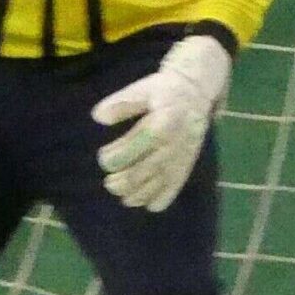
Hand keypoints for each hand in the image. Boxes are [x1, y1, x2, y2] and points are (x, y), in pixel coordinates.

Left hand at [94, 32, 230, 210]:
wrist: (196, 91)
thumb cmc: (161, 92)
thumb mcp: (141, 89)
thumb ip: (121, 103)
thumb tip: (98, 117)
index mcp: (165, 120)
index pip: (141, 142)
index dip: (120, 154)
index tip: (104, 157)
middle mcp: (176, 141)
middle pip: (149, 168)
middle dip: (125, 181)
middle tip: (109, 183)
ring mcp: (183, 155)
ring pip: (161, 181)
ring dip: (140, 194)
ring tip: (122, 196)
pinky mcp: (187, 164)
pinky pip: (177, 185)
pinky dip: (162, 198)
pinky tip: (148, 205)